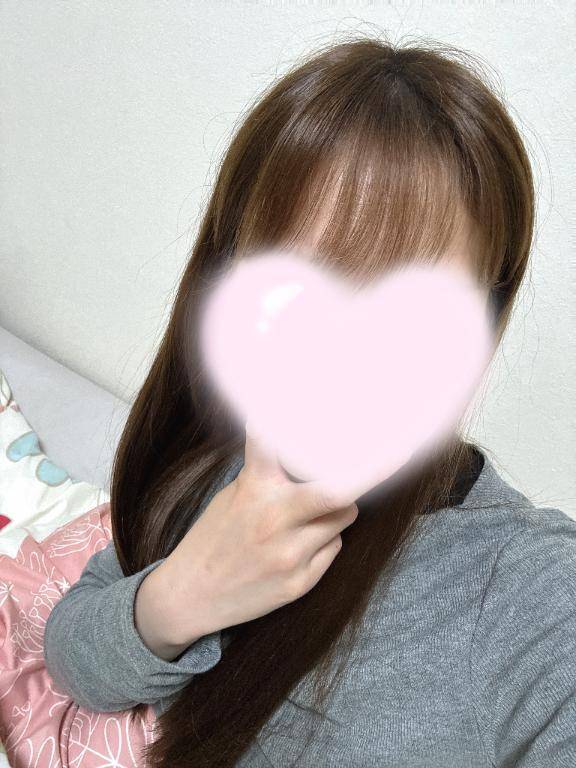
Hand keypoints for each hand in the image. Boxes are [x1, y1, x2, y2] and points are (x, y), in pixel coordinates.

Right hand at [156, 422, 358, 644]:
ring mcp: (289, 554)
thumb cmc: (214, 537)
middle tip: (388, 457)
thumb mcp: (234, 494)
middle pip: (338, 491)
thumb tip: (309, 450)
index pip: (275, 442)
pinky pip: (334, 548)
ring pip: (343, 517)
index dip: (292, 422)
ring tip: (316, 510)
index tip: (335, 402)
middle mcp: (275, 519)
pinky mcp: (299, 583)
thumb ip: (270, 474)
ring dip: (338, 508)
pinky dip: (326, 540)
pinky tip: (302, 544)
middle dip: (370, 472)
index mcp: (255, 489)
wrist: (190, 596)